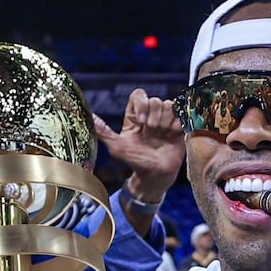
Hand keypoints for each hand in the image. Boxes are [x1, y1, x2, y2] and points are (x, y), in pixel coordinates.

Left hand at [92, 87, 185, 206]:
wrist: (155, 176)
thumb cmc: (135, 162)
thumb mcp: (117, 147)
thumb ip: (104, 131)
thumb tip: (88, 118)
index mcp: (135, 115)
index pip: (139, 95)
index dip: (142, 104)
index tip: (140, 121)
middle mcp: (150, 114)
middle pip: (156, 101)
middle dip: (154, 119)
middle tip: (152, 134)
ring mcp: (166, 119)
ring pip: (170, 106)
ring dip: (166, 123)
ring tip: (162, 136)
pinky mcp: (179, 125)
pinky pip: (182, 115)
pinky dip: (177, 126)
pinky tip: (172, 136)